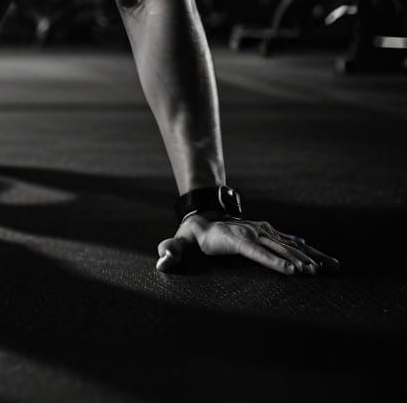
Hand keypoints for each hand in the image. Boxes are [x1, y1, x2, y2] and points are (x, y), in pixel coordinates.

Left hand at [156, 213, 339, 274]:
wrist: (203, 217)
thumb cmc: (191, 237)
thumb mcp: (177, 243)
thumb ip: (169, 252)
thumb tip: (162, 262)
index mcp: (232, 237)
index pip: (254, 249)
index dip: (271, 260)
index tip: (290, 271)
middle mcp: (250, 231)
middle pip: (276, 247)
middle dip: (295, 261)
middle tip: (313, 274)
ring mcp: (263, 230)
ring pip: (290, 244)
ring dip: (309, 256)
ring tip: (330, 269)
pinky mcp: (270, 233)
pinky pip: (295, 243)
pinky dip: (313, 252)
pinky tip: (330, 262)